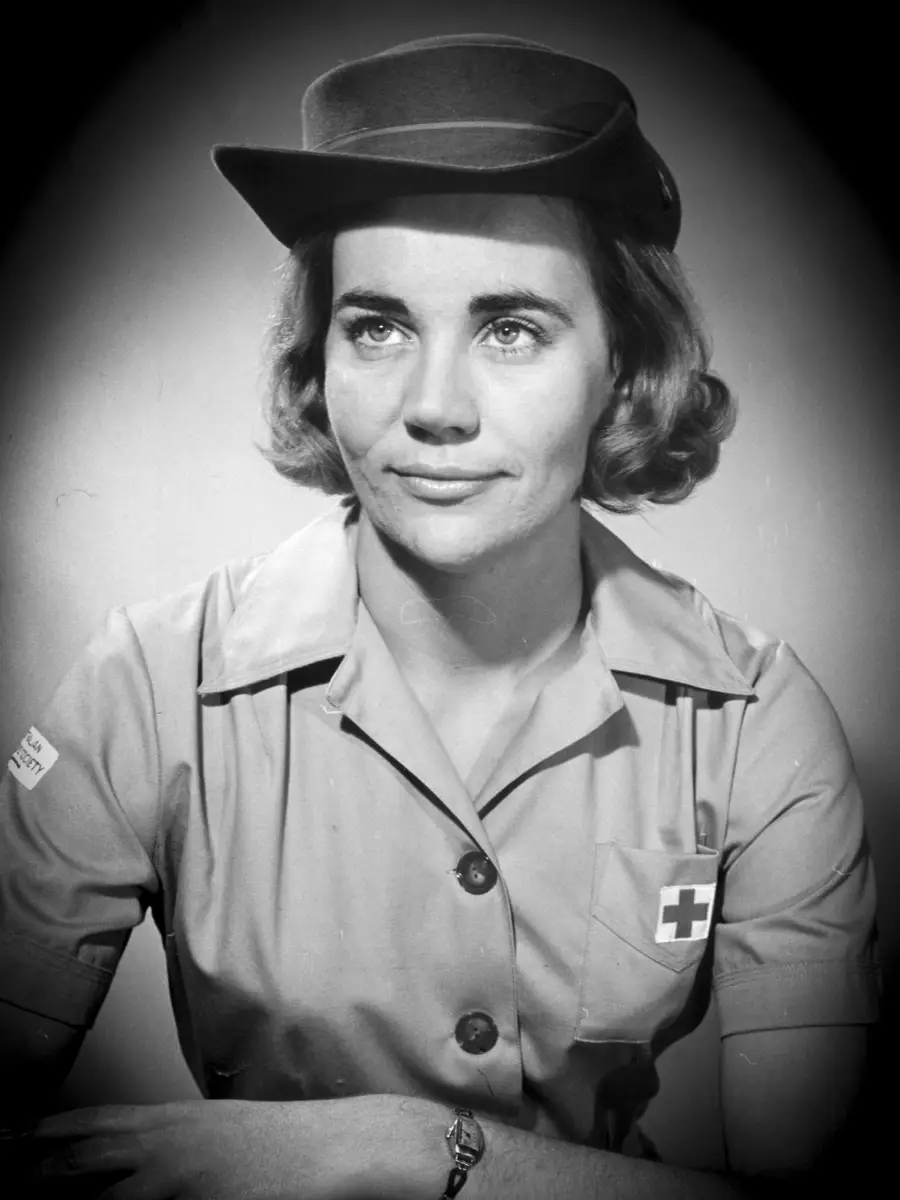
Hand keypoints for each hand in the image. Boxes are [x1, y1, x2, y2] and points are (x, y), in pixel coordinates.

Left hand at [28, 1095, 434, 1199]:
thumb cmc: (283, 1142)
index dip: (37, 1131)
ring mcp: (181, 1181)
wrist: (340, 1148)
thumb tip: (132, 1158)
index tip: (0, 1136)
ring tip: (20, 1196)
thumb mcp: (216, 1130)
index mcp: (171, 1120)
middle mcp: (167, 1146)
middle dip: (30, 1170)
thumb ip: (170, 1142)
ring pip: (103, 1197)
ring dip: (58, 1195)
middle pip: (80, 1159)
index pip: (88, 1122)